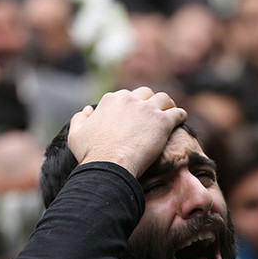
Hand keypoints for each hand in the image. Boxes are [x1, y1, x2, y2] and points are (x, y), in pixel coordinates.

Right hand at [67, 87, 186, 177]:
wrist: (110, 165)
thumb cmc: (92, 155)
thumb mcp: (76, 135)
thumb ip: (80, 119)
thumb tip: (87, 110)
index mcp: (110, 101)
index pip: (125, 96)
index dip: (132, 105)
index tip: (137, 115)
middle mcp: (129, 100)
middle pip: (145, 93)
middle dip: (151, 101)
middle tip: (156, 113)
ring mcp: (147, 109)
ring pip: (163, 98)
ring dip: (168, 105)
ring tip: (171, 114)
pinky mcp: (162, 121)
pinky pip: (177, 112)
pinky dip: (180, 116)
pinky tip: (181, 121)